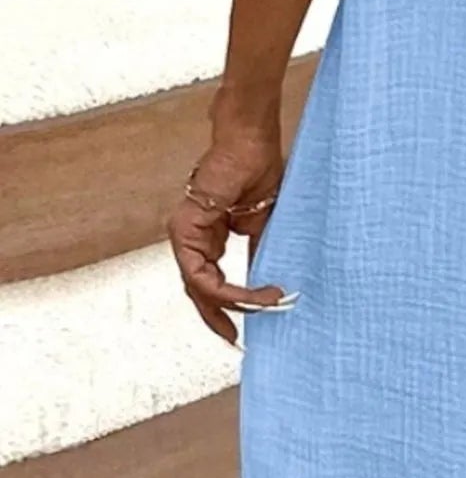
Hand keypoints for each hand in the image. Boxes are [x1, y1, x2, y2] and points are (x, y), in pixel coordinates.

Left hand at [166, 131, 293, 348]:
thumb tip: (268, 280)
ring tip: (266, 306)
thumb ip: (259, 250)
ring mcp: (185, 234)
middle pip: (199, 291)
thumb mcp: (263, 221)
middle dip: (218, 317)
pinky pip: (201, 274)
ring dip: (233, 303)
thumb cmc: (258, 168)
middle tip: (236, 338)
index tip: (253, 316)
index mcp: (208, 236)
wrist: (250, 139)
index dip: (229, 303)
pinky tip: (256, 292)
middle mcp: (191, 238)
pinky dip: (229, 289)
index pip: (210, 281)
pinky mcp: (186, 229)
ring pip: (200, 287)